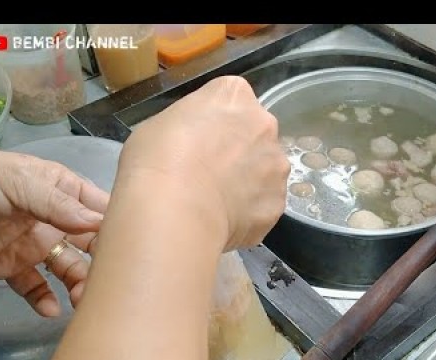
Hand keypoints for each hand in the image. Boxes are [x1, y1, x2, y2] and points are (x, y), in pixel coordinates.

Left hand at [0, 144, 108, 316]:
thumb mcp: (20, 182)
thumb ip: (57, 203)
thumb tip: (97, 223)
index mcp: (64, 192)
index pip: (101, 209)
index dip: (119, 226)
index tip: (133, 246)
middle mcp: (57, 219)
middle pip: (91, 245)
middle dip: (102, 263)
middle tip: (108, 281)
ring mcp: (36, 244)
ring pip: (68, 269)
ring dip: (77, 284)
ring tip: (80, 298)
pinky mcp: (12, 266)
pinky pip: (34, 286)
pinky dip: (43, 299)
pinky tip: (49, 309)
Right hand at [118, 76, 289, 250]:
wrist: (175, 210)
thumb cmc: (157, 158)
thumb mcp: (160, 124)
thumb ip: (190, 125)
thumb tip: (193, 142)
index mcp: (235, 95)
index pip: (232, 99)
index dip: (215, 122)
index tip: (199, 139)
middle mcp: (265, 124)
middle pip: (255, 133)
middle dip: (239, 149)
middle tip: (209, 171)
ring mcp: (277, 165)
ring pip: (266, 169)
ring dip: (249, 180)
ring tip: (218, 201)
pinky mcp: (278, 202)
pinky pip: (265, 203)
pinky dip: (250, 211)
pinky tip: (225, 219)